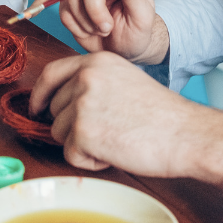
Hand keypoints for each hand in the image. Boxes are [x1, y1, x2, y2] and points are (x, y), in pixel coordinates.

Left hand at [30, 51, 222, 183]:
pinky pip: (71, 155)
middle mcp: (84, 78)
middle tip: (109, 131)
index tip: (37, 109)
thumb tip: (59, 103)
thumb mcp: (123, 79)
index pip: (51, 74)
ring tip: (116, 139)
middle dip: (74, 127)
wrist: (185, 134)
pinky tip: (116, 151)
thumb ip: (92, 83)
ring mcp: (81, 105)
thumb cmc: (161, 114)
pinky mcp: (83, 133)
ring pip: (60, 134)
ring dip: (83, 144)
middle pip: (54, 110)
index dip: (40, 95)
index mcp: (95, 61)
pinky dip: (91, 161)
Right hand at [60, 0, 163, 61]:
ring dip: (88, 21)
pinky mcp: (69, 5)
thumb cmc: (136, 32)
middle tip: (107, 27)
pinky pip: (64, 12)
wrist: (123, 51)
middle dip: (94, 6)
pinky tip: (91, 31)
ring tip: (104, 30)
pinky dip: (78, 28)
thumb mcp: (142, 16)